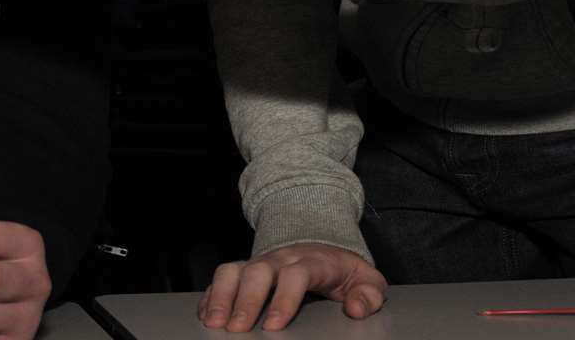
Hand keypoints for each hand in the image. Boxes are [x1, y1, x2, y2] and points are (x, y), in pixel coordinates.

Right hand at [197, 244, 386, 331]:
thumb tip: (355, 308)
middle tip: (237, 329)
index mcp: (313, 261)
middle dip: (245, 301)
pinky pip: (222, 276)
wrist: (323, 245)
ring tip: (214, 322)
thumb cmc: (344, 270)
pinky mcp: (246, 269)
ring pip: (234, 270)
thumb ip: (369, 295)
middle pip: (258, 272)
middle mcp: (281, 258)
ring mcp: (260, 262)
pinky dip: (211, 294)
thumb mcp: (368, 280)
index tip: (274, 326)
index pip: (296, 275)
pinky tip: (206, 314)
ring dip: (221, 295)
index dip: (284, 299)